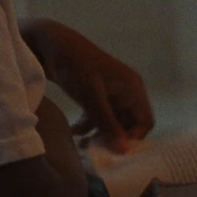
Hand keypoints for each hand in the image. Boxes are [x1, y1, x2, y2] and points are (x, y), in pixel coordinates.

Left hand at [21, 19, 153, 152]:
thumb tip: (123, 151)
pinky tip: (75, 131)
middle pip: (128, 124)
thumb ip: (107, 123)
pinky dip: (89, 125)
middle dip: (113, 138)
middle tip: (96, 150)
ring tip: (82, 144)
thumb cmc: (76, 66)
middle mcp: (127, 92)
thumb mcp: (91, 97)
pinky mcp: (97, 95)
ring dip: (99, 134)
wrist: (51, 46)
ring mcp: (112, 94)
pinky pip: (99, 117)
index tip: (115, 150)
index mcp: (133, 88)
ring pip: (112, 123)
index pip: (145, 121)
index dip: (133, 137)